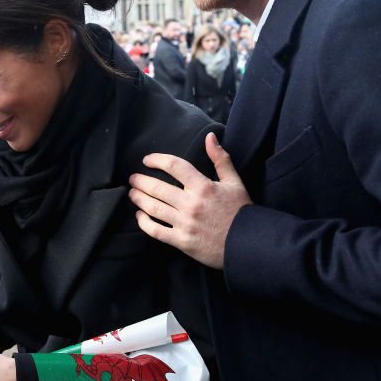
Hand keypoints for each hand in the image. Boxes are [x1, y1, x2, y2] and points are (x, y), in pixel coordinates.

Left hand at [128, 132, 250, 268]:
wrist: (248, 244)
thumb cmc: (240, 212)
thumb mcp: (234, 182)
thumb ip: (220, 159)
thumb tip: (210, 137)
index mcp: (203, 187)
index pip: (175, 166)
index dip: (157, 160)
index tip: (147, 160)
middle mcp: (191, 204)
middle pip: (157, 188)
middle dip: (140, 181)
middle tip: (132, 178)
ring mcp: (185, 224)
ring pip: (153, 208)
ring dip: (139, 199)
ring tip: (132, 193)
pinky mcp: (182, 242)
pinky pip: (156, 231)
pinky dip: (144, 223)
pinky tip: (139, 216)